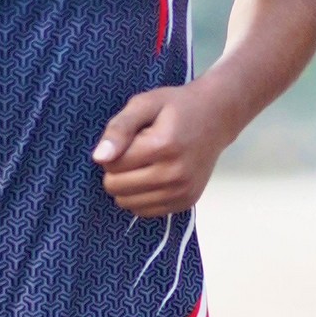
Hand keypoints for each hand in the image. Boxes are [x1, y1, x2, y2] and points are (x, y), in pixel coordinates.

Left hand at [92, 80, 230, 216]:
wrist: (216, 118)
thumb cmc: (176, 107)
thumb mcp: (145, 104)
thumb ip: (119, 128)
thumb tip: (99, 158)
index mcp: (162, 145)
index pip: (112, 165)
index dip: (112, 151)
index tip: (130, 139)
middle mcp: (174, 173)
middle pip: (116, 187)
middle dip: (117, 170)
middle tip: (136, 153)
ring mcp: (182, 191)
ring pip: (127, 203)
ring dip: (127, 186)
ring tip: (145, 164)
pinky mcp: (186, 202)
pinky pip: (144, 212)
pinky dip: (141, 197)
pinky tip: (153, 178)